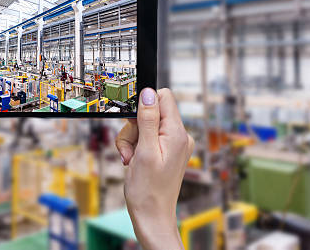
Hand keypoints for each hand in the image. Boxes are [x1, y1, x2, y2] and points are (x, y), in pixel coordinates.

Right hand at [115, 88, 193, 249]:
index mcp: (177, 133)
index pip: (163, 98)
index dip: (144, 105)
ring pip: (145, 125)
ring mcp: (173, 144)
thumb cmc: (148, 190)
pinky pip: (147, 137)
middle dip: (133, 128)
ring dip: (131, 139)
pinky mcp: (166, 150)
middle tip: (130, 148)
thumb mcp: (144, 151)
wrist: (152, 216)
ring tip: (130, 158)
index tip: (133, 123)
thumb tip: (148, 93)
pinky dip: (136, 146)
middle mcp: (179, 136)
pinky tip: (133, 160)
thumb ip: (147, 120)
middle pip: (150, 112)